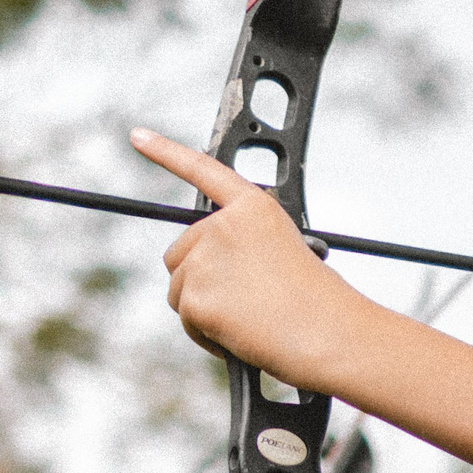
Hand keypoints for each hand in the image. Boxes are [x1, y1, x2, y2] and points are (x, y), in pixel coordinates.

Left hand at [132, 128, 365, 386]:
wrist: (333, 336)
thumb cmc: (321, 305)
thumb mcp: (286, 256)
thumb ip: (245, 248)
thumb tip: (211, 270)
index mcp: (254, 208)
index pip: (204, 171)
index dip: (166, 151)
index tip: (138, 135)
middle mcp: (224, 226)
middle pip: (180, 252)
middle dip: (199, 278)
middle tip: (244, 301)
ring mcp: (206, 260)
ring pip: (179, 289)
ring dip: (204, 310)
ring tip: (251, 320)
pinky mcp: (196, 297)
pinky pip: (187, 320)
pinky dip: (208, 335)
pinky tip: (242, 335)